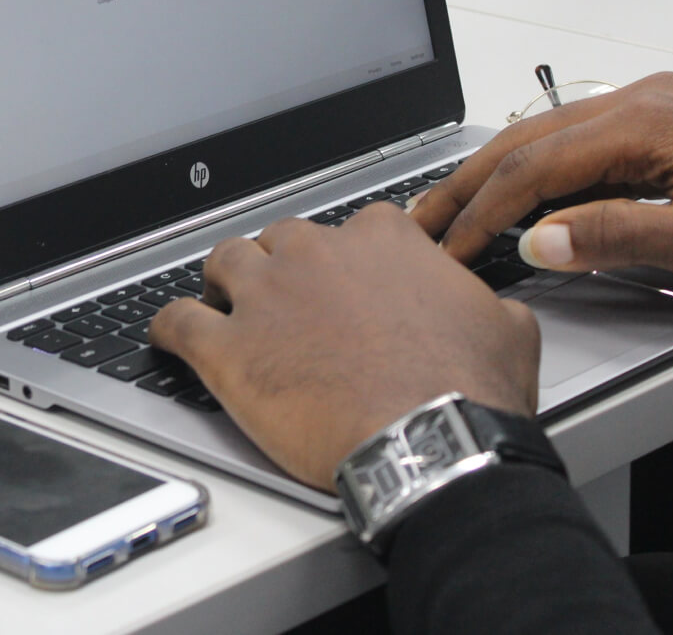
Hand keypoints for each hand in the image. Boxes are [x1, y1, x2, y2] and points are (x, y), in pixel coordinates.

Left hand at [149, 207, 539, 491]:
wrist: (431, 444)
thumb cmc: (467, 391)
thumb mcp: (506, 328)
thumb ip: (482, 301)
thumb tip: (489, 308)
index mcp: (381, 238)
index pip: (352, 227)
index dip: (348, 258)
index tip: (349, 281)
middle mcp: (314, 254)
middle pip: (280, 239)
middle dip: (282, 265)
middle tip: (289, 302)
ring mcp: (264, 297)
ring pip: (223, 263)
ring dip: (224, 283)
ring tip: (226, 307)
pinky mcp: (226, 349)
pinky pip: (175, 321)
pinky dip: (166, 327)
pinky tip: (166, 337)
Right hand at [410, 72, 672, 307]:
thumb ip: (619, 237)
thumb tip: (538, 238)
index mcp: (652, 120)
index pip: (538, 164)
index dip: (484, 210)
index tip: (449, 247)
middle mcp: (646, 100)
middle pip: (527, 139)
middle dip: (468, 184)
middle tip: (421, 222)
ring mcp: (654, 109)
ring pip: (546, 138)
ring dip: (495, 177)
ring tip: (451, 212)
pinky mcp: (663, 127)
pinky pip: (577, 144)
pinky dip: (534, 173)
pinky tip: (515, 200)